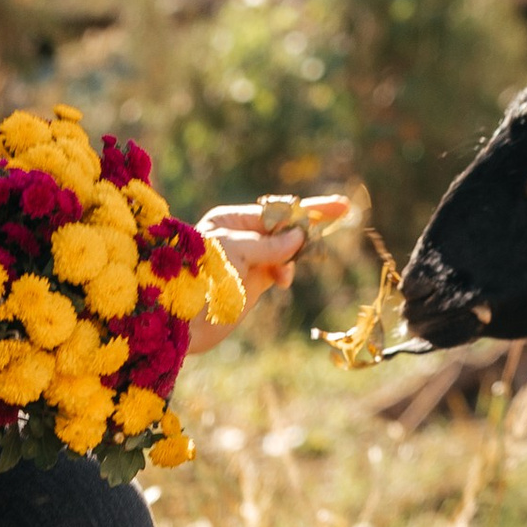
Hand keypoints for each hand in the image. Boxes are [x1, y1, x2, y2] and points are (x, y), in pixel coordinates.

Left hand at [191, 195, 354, 354]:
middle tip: (343, 212)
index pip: (276, 211)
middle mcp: (240, 236)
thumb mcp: (237, 252)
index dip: (307, 209)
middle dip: (308, 225)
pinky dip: (287, 271)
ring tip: (285, 271)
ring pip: (286, 249)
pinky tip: (283, 279)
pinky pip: (280, 269)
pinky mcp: (253, 283)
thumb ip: (271, 244)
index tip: (338, 205)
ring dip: (294, 255)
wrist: (183, 320)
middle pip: (284, 227)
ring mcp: (248, 260)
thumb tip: (300, 236)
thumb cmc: (203, 276)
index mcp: (231, 220)